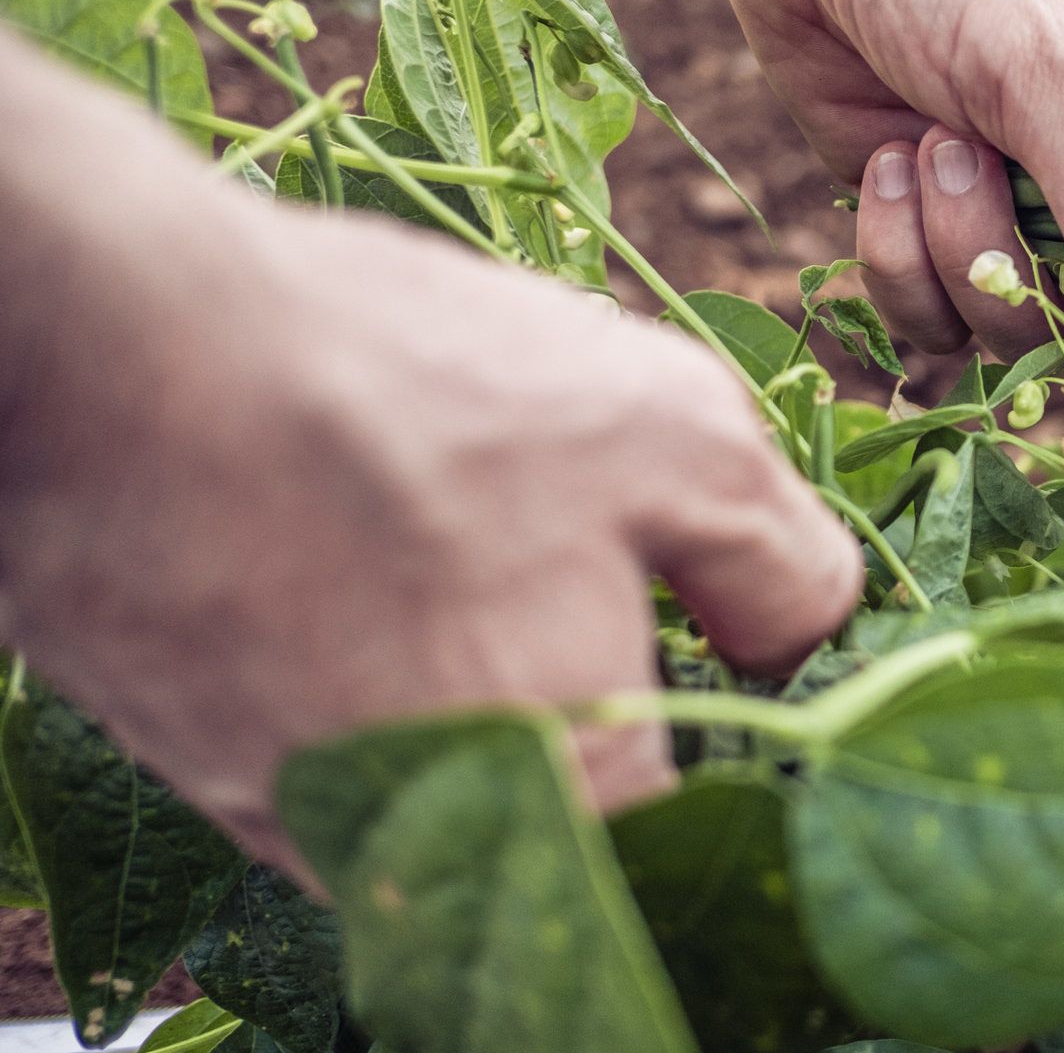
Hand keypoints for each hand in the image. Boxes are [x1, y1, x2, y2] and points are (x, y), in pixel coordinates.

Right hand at [0, 39, 861, 872]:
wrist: (121, 349)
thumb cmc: (417, 391)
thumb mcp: (679, 439)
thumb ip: (785, 568)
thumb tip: (804, 643)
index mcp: (574, 799)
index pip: (705, 822)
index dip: (738, 729)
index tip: (718, 636)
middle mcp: (433, 853)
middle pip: (573, 812)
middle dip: (606, 700)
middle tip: (574, 570)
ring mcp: (301, 818)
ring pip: (452, 784)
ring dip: (482, 691)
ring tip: (453, 546)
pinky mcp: (202, 762)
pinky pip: (340, 748)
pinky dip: (372, 673)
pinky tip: (365, 557)